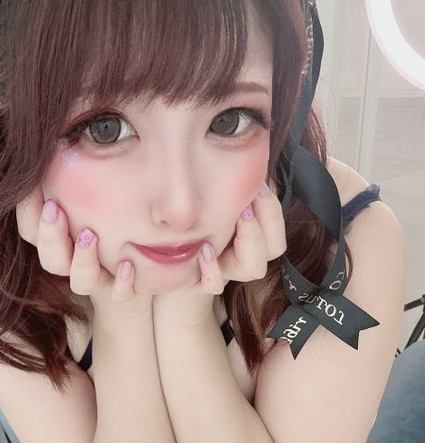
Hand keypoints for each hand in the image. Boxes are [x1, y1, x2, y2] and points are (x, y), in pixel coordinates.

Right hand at [16, 189, 151, 331]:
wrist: (134, 274)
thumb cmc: (107, 227)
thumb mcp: (89, 196)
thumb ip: (71, 175)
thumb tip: (58, 133)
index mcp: (57, 240)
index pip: (30, 229)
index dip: (27, 210)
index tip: (31, 181)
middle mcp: (72, 263)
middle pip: (49, 258)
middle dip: (50, 235)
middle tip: (55, 208)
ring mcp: (96, 280)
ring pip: (79, 281)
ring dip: (83, 260)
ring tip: (92, 235)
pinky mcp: (119, 293)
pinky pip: (118, 296)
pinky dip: (121, 284)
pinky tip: (129, 266)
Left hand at [153, 183, 285, 326]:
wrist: (165, 258)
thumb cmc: (193, 225)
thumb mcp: (214, 204)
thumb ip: (233, 189)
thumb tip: (248, 157)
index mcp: (253, 237)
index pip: (278, 227)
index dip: (273, 209)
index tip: (259, 184)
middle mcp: (245, 257)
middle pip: (274, 249)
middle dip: (266, 220)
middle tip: (247, 202)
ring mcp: (226, 272)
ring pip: (254, 269)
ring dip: (249, 241)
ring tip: (234, 219)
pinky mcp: (201, 284)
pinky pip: (213, 285)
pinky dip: (212, 269)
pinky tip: (204, 249)